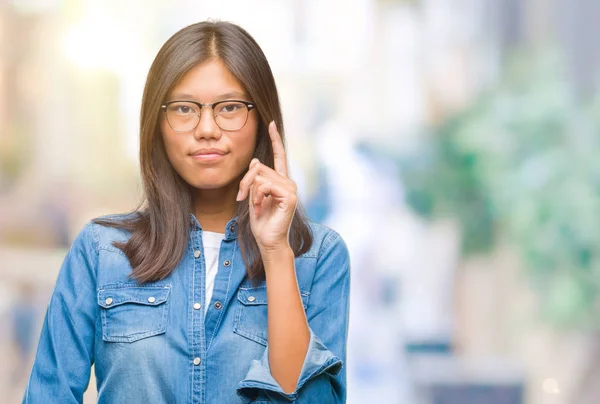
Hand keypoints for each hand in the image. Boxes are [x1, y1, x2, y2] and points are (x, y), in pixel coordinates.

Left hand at [237, 121, 297, 252]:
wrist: (268, 240)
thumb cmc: (261, 221)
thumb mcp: (254, 195)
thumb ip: (255, 178)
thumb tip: (256, 161)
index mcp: (280, 180)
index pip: (278, 155)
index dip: (274, 139)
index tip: (270, 123)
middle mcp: (287, 181)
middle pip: (258, 167)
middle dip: (245, 182)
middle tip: (242, 198)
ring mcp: (290, 188)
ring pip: (259, 176)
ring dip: (251, 192)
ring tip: (257, 206)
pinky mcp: (289, 196)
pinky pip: (265, 186)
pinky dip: (258, 197)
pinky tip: (262, 208)